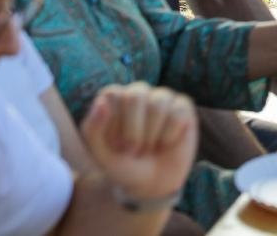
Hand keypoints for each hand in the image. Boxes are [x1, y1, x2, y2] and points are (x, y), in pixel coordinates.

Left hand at [80, 83, 196, 202]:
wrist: (151, 183)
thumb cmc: (123, 164)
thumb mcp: (100, 154)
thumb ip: (93, 129)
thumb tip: (102, 102)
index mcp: (114, 99)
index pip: (112, 95)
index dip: (113, 125)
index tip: (115, 145)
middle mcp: (138, 92)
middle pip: (135, 95)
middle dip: (132, 131)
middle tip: (132, 150)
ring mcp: (162, 97)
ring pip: (157, 105)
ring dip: (151, 136)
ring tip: (149, 147)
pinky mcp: (183, 106)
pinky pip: (177, 115)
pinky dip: (168, 136)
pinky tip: (166, 143)